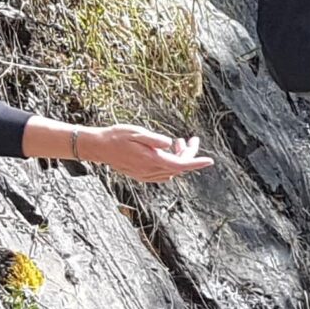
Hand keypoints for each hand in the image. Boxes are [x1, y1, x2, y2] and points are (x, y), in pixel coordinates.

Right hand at [86, 126, 212, 183]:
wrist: (98, 147)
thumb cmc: (117, 136)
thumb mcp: (137, 132)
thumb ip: (155, 140)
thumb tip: (170, 144)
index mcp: (152, 160)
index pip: (181, 165)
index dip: (196, 162)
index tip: (210, 161)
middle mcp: (150, 171)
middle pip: (179, 167)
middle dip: (189, 154)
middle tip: (190, 138)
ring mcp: (146, 175)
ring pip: (172, 171)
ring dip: (179, 158)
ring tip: (178, 141)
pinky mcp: (141, 175)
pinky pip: (163, 174)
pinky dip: (170, 164)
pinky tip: (166, 152)